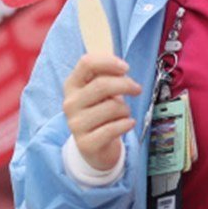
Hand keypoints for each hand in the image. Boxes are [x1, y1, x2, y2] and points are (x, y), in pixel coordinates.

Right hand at [62, 54, 141, 172]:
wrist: (95, 146)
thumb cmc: (101, 112)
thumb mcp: (100, 91)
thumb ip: (107, 77)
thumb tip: (122, 71)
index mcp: (72, 85)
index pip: (86, 63)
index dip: (109, 62)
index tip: (126, 68)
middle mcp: (70, 103)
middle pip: (102, 85)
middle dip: (126, 85)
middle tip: (137, 89)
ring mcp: (76, 124)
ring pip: (112, 107)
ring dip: (126, 109)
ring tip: (123, 114)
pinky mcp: (86, 143)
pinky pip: (113, 128)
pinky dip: (127, 124)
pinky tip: (128, 124)